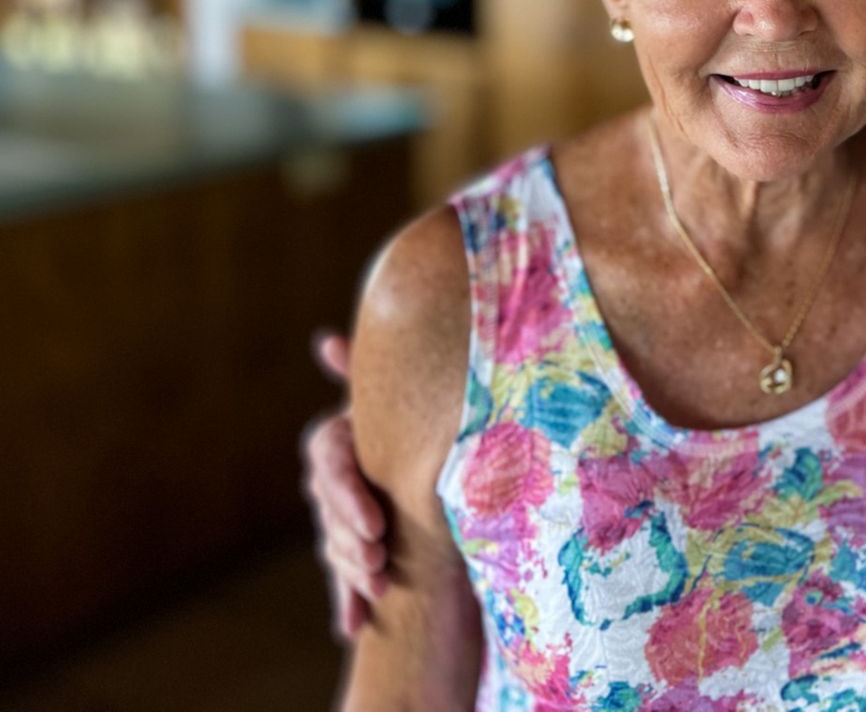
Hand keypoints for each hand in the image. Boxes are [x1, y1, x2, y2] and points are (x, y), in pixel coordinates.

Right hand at [303, 329, 389, 639]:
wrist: (439, 461)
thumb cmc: (420, 415)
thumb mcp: (405, 396)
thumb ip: (373, 374)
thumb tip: (327, 341)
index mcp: (343, 437)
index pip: (328, 459)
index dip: (348, 492)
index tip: (376, 522)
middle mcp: (335, 477)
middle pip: (329, 506)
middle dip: (351, 534)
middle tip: (379, 553)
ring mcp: (340, 516)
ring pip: (335, 543)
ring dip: (354, 569)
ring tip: (382, 586)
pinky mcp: (355, 550)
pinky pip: (345, 578)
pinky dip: (349, 601)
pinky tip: (354, 624)